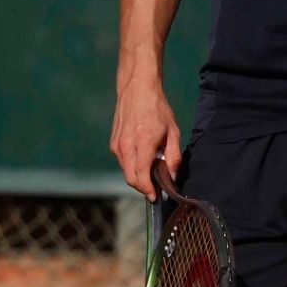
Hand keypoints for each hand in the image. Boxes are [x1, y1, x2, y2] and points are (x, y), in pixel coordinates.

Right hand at [109, 81, 181, 199]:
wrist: (137, 89)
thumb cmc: (158, 108)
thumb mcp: (173, 131)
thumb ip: (173, 156)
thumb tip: (172, 176)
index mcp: (143, 142)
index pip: (141, 175)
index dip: (148, 190)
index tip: (155, 197)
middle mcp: (126, 145)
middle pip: (130, 178)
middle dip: (142, 187)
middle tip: (155, 188)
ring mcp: (117, 144)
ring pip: (125, 171)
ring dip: (137, 176)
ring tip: (151, 171)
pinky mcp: (113, 142)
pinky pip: (122, 161)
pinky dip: (131, 166)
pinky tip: (142, 159)